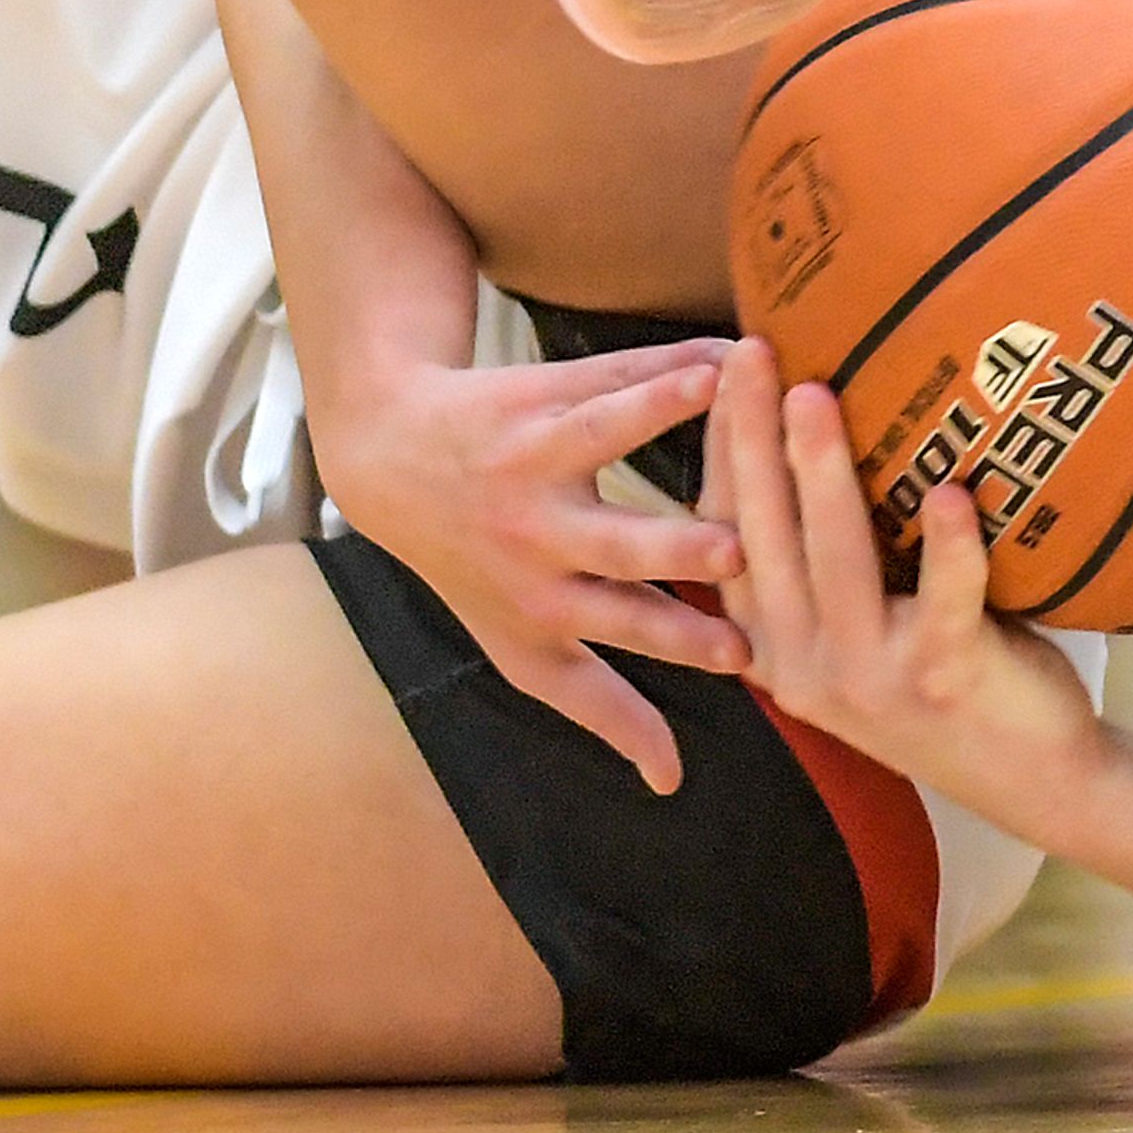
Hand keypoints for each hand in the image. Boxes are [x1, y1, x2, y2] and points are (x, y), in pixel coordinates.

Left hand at [317, 337, 746, 793]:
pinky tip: (714, 352)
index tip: (742, 656)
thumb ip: (603, 705)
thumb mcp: (527, 649)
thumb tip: (668, 780)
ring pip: (594, 437)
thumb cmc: (480, 567)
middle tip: (732, 550)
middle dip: (670, 550)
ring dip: (656, 411)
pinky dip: (659, 363)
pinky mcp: (534, 397)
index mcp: (542, 609)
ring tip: (718, 390)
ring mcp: (528, 463)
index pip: (617, 636)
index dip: (676, 647)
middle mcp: (533, 540)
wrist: (390, 462)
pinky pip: (602, 377)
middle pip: (612, 547)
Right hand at [703, 338, 1105, 804]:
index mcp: (771, 644)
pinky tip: (947, 494)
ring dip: (821, 474)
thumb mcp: (859, 622)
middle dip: (752, 439)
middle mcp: (802, 664)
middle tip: (751, 355)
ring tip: (815, 396)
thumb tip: (808, 424)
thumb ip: (824, 556)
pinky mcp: (941, 680)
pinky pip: (943, 603)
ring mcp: (868, 678)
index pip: (725, 535)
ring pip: (834, 562)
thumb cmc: (944, 669)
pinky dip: (947, 547)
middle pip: (764, 536)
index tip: (717, 371)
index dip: (720, 452)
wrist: (1032, 775)